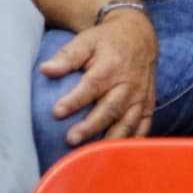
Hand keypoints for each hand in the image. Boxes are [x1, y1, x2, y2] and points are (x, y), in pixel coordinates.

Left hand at [38, 7, 156, 146]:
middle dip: (91, 126)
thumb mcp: (86, 40)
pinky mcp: (147, 107)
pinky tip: (117, 156)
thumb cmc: (106, 41)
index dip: (75, 100)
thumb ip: (67, 56)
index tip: (56, 112)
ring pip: (127, 123)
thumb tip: (45, 69)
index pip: (92, 85)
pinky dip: (131, 143)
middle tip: (71, 139)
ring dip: (110, 141)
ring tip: (92, 156)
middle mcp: (128, 84)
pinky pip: (142, 128)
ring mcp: (140, 98)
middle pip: (110, 109)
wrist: (139, 36)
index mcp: (111, 66)